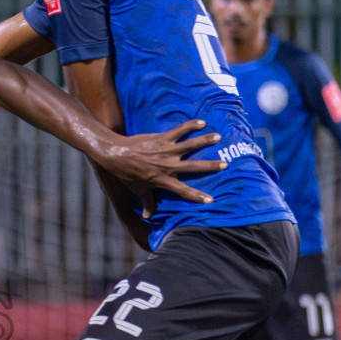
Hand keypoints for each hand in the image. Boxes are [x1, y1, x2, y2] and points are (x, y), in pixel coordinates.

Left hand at [93, 121, 224, 217]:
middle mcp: (168, 165)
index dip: (197, 196)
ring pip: (190, 144)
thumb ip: (147, 202)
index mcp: (163, 180)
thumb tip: (148, 217)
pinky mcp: (162, 138)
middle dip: (210, 166)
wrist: (116, 154)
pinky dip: (190, 125)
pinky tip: (202, 122)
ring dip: (205, 140)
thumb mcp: (138, 190)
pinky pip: (179, 130)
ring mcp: (166, 150)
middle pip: (193, 166)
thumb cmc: (127, 174)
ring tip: (218, 137)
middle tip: (225, 164)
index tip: (211, 200)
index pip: (183, 191)